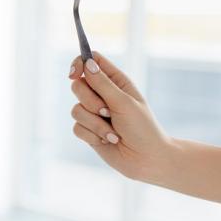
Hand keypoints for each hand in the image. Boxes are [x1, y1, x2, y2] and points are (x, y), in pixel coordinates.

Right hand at [68, 52, 174, 182]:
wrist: (147, 159)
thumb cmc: (142, 128)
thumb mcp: (123, 102)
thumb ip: (102, 83)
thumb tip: (86, 63)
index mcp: (116, 82)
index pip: (91, 61)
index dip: (79, 64)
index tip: (73, 74)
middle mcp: (103, 95)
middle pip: (77, 85)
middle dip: (90, 101)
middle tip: (107, 111)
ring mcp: (94, 113)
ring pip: (75, 109)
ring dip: (94, 123)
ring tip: (112, 132)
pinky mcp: (89, 130)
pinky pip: (76, 127)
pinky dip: (92, 135)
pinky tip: (107, 140)